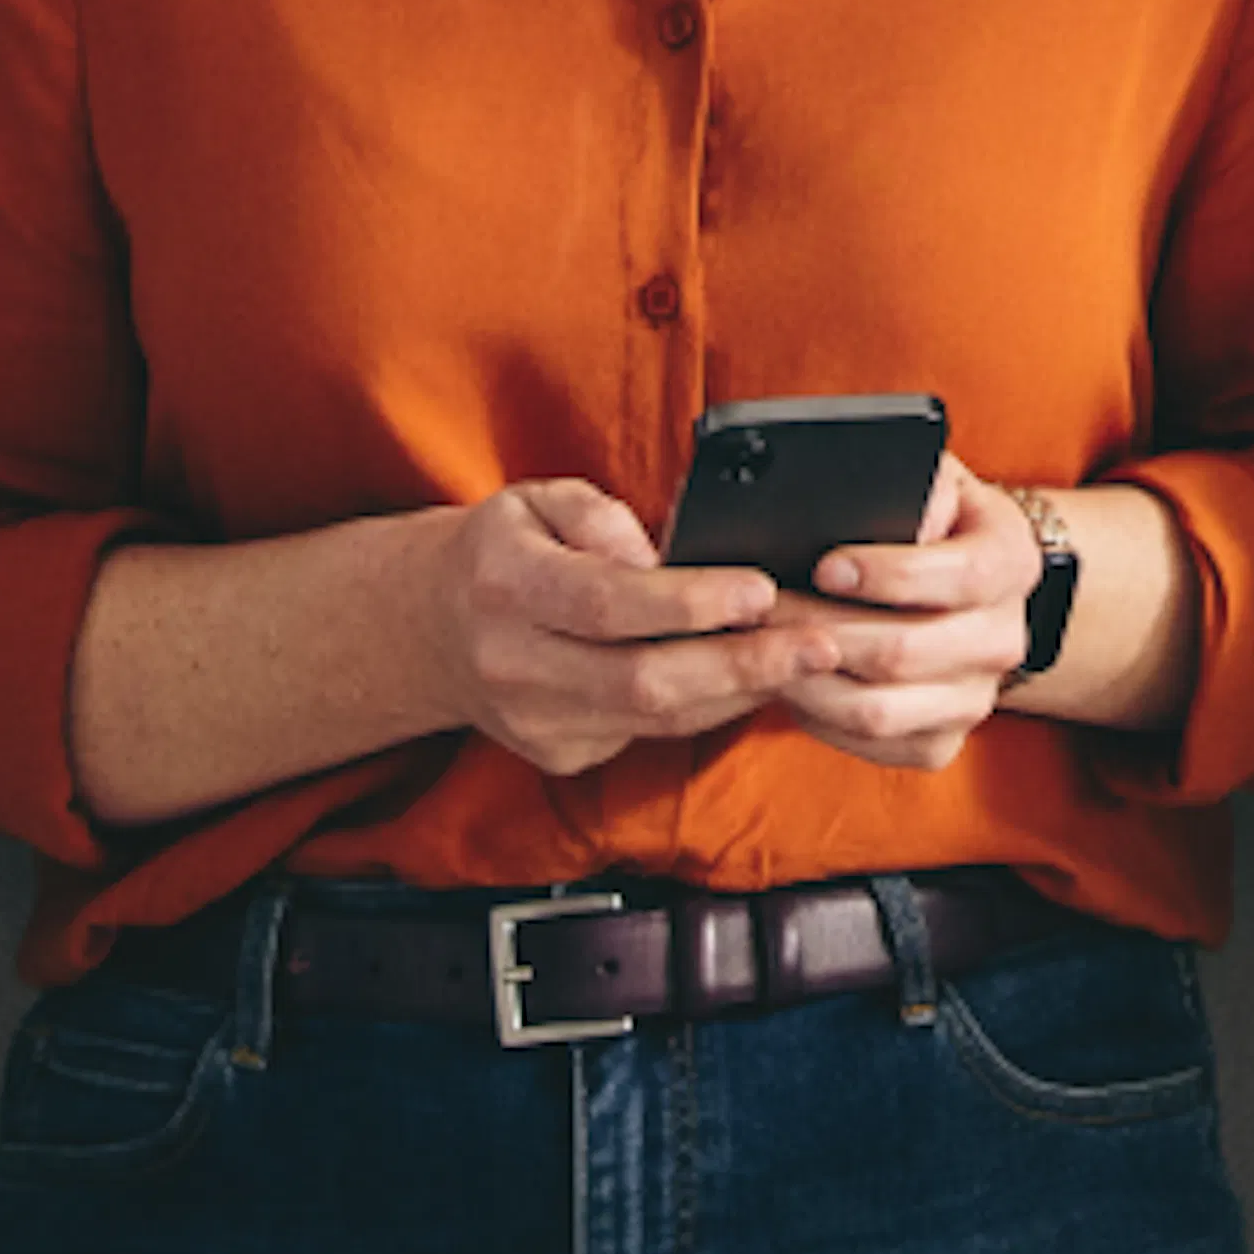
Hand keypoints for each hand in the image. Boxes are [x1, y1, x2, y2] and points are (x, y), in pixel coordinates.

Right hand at [421, 478, 838, 778]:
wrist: (432, 630)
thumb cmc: (503, 552)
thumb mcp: (536, 500)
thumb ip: (597, 514)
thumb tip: (657, 551)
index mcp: (508, 587)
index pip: (608, 605)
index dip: (691, 603)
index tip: (760, 591)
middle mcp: (515, 665)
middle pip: (642, 681)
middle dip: (743, 665)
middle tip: (820, 643)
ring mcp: (536, 722)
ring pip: (655, 719)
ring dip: (741, 692)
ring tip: (809, 660)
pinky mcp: (560, 754)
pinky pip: (650, 733)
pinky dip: (711, 707)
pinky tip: (757, 679)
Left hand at [765, 456, 1049, 772]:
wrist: (970, 585)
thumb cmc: (936, 522)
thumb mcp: (935, 482)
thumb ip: (919, 486)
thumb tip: (889, 514)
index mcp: (1012, 561)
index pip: (960, 577)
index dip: (888, 575)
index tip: (824, 566)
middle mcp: (1005, 638)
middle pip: (905, 652)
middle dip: (821, 630)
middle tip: (764, 610)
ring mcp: (977, 698)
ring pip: (879, 711)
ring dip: (809, 682)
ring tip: (765, 649)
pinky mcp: (942, 741)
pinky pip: (871, 744)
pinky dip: (821, 719)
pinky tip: (796, 681)